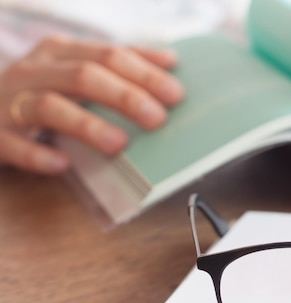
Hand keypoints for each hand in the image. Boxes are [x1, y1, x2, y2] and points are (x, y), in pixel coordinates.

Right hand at [0, 36, 184, 173]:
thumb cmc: (40, 93)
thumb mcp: (74, 72)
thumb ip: (118, 67)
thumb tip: (170, 61)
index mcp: (59, 53)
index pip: (108, 55)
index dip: (144, 73)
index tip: (176, 94)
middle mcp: (34, 71)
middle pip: (83, 76)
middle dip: (125, 96)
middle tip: (158, 118)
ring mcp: (9, 101)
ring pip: (49, 106)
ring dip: (87, 125)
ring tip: (119, 144)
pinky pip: (13, 144)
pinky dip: (38, 154)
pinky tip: (62, 164)